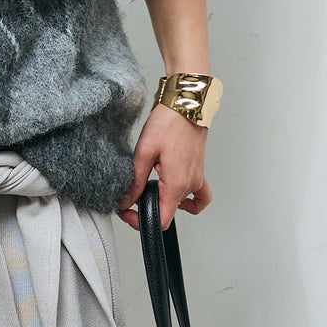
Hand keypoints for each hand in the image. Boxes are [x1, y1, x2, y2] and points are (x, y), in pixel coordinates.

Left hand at [116, 102, 212, 230]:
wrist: (185, 105)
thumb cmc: (168, 123)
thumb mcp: (143, 152)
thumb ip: (134, 181)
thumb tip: (125, 200)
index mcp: (176, 183)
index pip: (162, 220)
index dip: (141, 222)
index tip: (127, 212)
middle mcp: (190, 184)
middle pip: (169, 213)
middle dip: (146, 210)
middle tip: (130, 199)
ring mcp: (197, 179)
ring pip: (180, 204)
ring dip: (163, 203)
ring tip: (147, 192)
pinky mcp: (199, 172)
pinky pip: (201, 196)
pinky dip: (191, 202)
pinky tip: (176, 197)